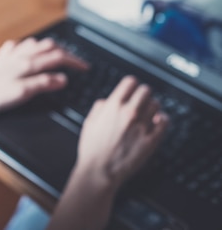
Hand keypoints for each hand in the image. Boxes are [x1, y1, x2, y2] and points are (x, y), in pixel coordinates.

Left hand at [0, 37, 88, 111]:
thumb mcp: (22, 94)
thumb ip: (43, 84)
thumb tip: (62, 79)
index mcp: (29, 64)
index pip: (58, 58)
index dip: (75, 62)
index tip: (85, 68)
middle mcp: (21, 56)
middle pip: (49, 46)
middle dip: (65, 52)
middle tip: (74, 61)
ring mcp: (11, 54)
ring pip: (35, 43)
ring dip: (49, 46)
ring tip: (57, 53)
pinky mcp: (1, 57)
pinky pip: (18, 46)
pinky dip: (29, 46)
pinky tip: (27, 50)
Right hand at [75, 76, 168, 190]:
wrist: (99, 171)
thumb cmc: (92, 149)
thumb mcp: (89, 122)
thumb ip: (100, 107)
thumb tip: (107, 100)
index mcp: (113, 107)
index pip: (130, 82)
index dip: (131, 84)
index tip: (131, 88)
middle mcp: (129, 113)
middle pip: (145, 90)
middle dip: (143, 93)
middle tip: (141, 99)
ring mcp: (141, 126)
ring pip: (156, 105)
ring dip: (152, 106)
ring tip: (149, 112)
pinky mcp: (151, 140)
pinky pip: (164, 122)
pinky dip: (163, 119)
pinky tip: (158, 120)